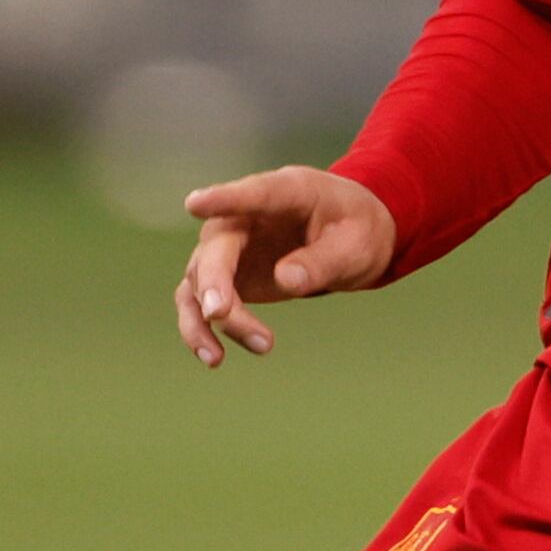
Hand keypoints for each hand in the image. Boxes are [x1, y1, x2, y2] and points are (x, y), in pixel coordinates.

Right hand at [172, 167, 398, 366]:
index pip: (252, 194)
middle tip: (221, 314)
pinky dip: (200, 328)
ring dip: (208, 317)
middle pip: (217, 246)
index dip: (223, 199)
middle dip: (213, 281)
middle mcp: (246, 216)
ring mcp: (231, 246)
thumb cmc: (355, 230)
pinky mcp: (226, 276)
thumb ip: (323, 261)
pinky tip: (214, 357)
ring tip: (225, 356)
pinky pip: (200, 301)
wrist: (348, 238)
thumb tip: (286, 281)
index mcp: (287, 193)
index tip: (194, 204)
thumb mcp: (356, 245)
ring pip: (200, 279)